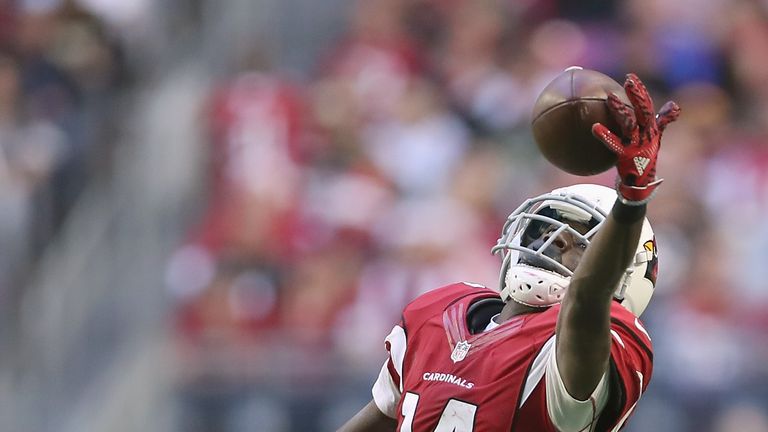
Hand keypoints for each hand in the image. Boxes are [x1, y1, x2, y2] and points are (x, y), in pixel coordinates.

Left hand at [591, 74, 679, 204]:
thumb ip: (653, 123)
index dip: (640, 91)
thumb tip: (665, 108)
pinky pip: (615, 144)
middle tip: (628, 80)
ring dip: (621, 110)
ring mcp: (638, 146)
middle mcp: (647, 135)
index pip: (647, 106)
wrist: (640, 185)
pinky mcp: (628, 157)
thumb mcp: (649, 140)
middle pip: (644, 111)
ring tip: (610, 98)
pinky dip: (606, 135)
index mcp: (650, 129)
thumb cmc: (642, 160)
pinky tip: (594, 127)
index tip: (630, 77)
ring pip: (630, 124)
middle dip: (638, 95)